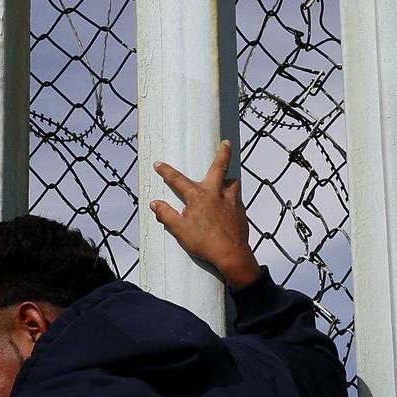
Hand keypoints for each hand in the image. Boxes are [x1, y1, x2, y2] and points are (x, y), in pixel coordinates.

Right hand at [152, 141, 259, 290]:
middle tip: (226, 142)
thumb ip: (166, 215)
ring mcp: (231, 200)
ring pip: (233, 182)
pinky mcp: (241, 210)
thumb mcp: (179, 230)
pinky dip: (233, 197)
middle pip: (220, 167)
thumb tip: (154, 204)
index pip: (178, 180)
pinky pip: (238, 198)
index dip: (166, 171)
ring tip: (228, 179)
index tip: (159, 164)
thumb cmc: (204, 242)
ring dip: (230, 178)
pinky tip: (231, 204)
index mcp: (198, 196)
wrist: (231, 253)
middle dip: (222, 153)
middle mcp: (216, 193)